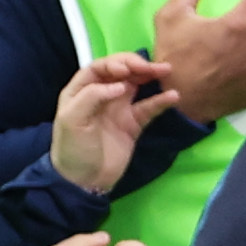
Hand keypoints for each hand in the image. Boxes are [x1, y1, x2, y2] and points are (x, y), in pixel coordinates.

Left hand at [48, 50, 174, 191]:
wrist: (85, 181)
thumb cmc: (73, 148)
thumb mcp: (72, 120)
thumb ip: (92, 96)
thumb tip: (120, 85)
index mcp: (81, 90)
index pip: (99, 68)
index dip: (114, 63)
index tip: (127, 70)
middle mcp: (101, 95)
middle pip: (120, 72)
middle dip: (136, 65)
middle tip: (153, 67)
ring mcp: (119, 109)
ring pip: (137, 85)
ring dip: (151, 76)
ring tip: (167, 71)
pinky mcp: (133, 124)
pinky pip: (148, 108)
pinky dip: (160, 101)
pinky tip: (173, 96)